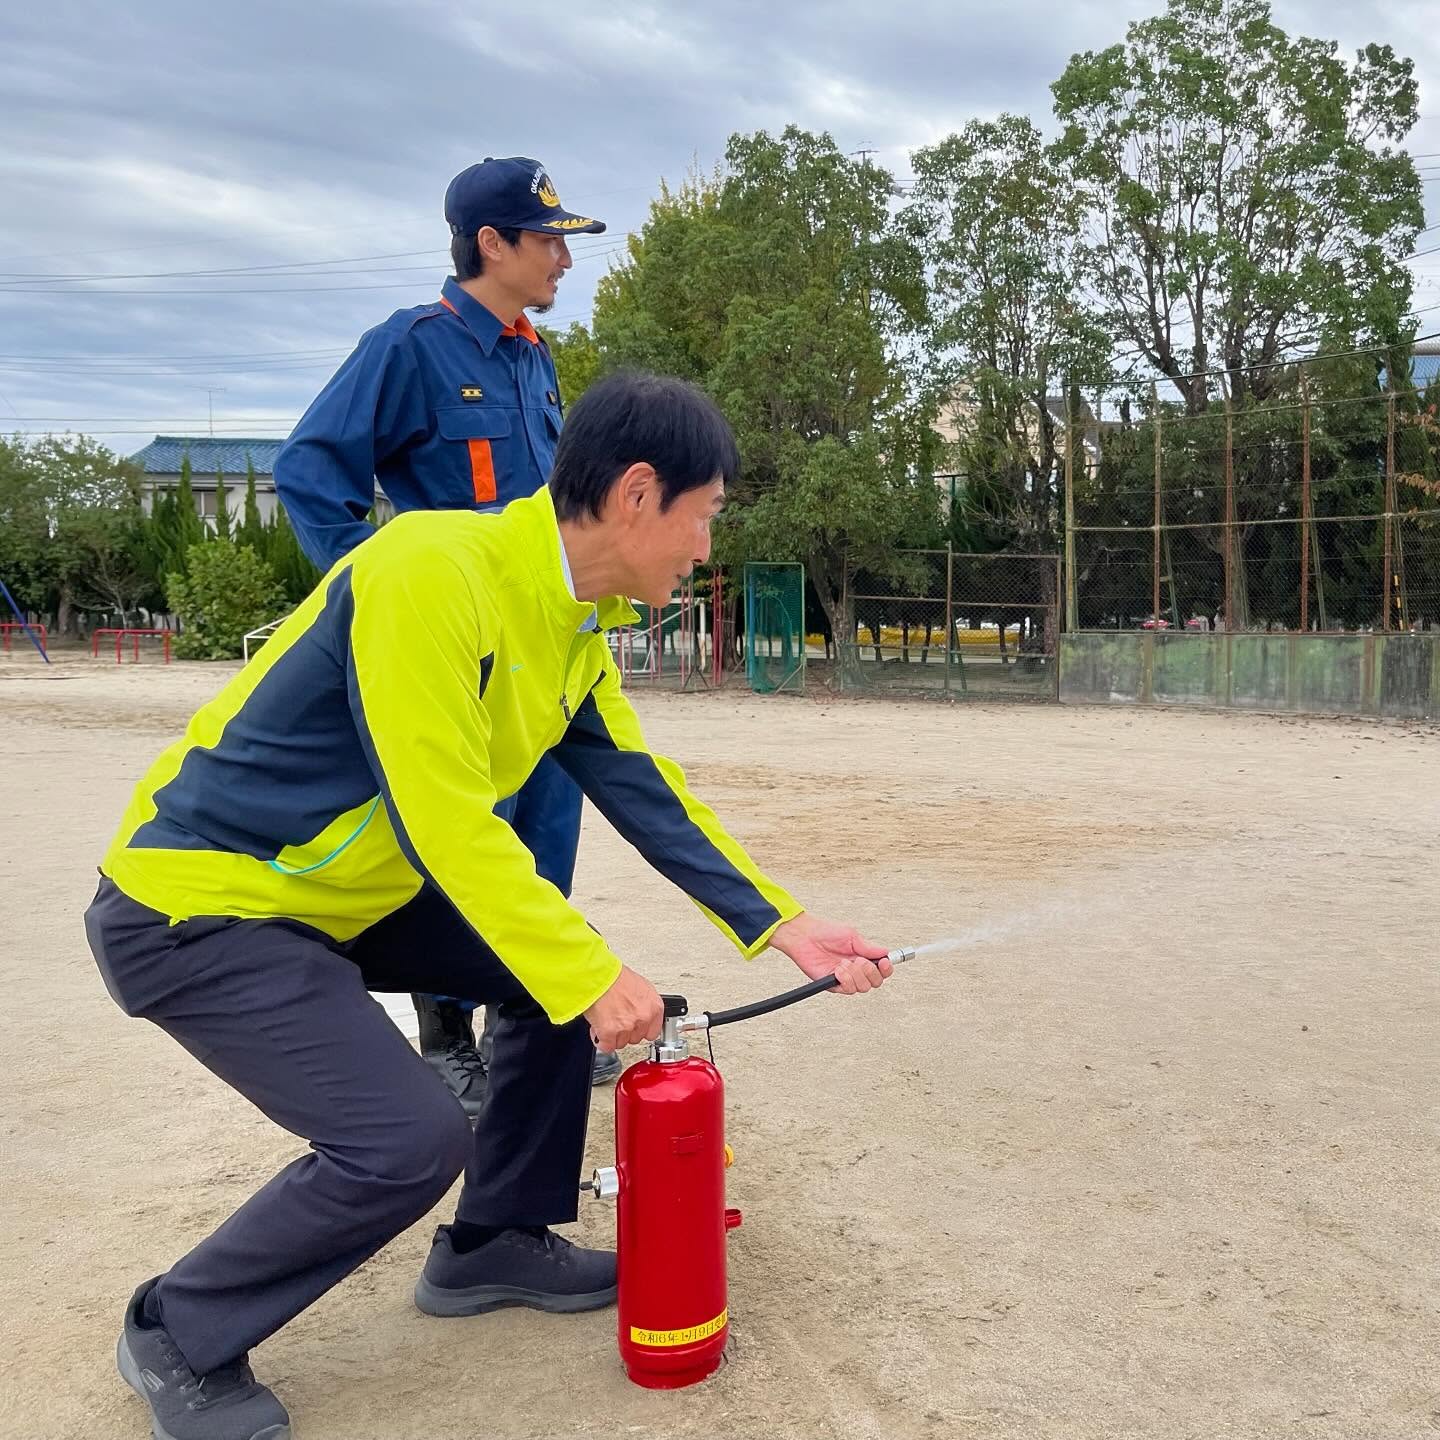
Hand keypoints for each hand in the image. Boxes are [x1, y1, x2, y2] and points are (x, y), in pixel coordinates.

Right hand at [584, 965, 663, 1051]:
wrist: (598, 975)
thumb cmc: (615, 975)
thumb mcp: (640, 986)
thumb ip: (644, 1004)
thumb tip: (640, 1011)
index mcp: (654, 1006)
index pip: (653, 1032)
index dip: (640, 1030)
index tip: (634, 1028)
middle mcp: (643, 1018)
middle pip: (635, 1038)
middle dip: (625, 1031)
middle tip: (616, 1018)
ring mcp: (627, 1026)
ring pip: (620, 1043)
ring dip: (612, 1035)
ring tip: (605, 1019)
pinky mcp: (610, 1032)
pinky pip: (606, 1046)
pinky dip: (600, 1040)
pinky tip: (598, 1029)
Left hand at [769, 912, 892, 994]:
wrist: (805, 936)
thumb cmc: (826, 932)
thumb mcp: (852, 936)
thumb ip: (868, 947)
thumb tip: (886, 953)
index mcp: (863, 957)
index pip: (882, 970)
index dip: (886, 969)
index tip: (883, 962)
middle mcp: (856, 970)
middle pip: (876, 982)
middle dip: (870, 972)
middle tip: (859, 961)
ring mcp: (845, 978)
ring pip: (863, 987)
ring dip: (855, 975)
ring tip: (844, 963)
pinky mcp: (833, 984)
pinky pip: (847, 989)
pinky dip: (846, 979)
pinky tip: (838, 970)